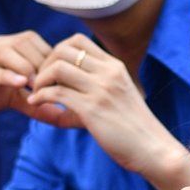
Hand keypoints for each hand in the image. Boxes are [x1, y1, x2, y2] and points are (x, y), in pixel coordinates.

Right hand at [0, 33, 69, 135]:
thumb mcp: (15, 99)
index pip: (32, 39)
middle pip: (22, 40)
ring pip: (4, 50)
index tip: (61, 77)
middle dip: (41, 60)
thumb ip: (38, 103)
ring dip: (26, 66)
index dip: (49, 55)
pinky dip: (6, 76)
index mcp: (3, 46)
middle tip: (53, 83)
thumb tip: (67, 116)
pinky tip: (21, 85)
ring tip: (37, 85)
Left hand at [26, 36, 183, 184]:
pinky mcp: (92, 109)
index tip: (52, 70)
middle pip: (63, 50)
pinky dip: (40, 96)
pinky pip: (56, 93)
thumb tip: (63, 91)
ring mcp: (101, 90)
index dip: (57, 51)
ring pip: (58, 68)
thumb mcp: (119, 96)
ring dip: (40, 80)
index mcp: (115, 67)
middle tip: (39, 81)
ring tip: (37, 93)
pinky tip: (36, 104)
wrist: (153, 149)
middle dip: (45, 63)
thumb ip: (96, 87)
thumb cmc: (134, 128)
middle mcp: (108, 73)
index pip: (78, 41)